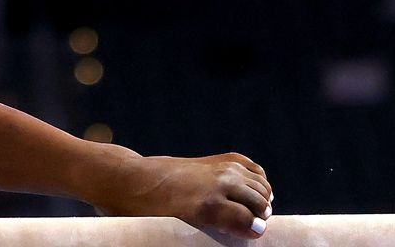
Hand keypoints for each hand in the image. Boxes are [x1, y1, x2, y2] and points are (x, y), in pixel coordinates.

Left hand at [85, 146, 275, 239]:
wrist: (133, 179)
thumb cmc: (149, 212)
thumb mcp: (175, 228)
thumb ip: (208, 231)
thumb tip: (237, 229)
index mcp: (208, 206)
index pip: (251, 222)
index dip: (255, 232)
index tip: (252, 235)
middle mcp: (218, 184)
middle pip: (260, 203)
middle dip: (260, 217)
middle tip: (250, 226)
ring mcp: (220, 168)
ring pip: (259, 185)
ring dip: (261, 199)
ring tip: (251, 211)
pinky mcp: (218, 159)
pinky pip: (250, 168)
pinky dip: (257, 180)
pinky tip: (251, 191)